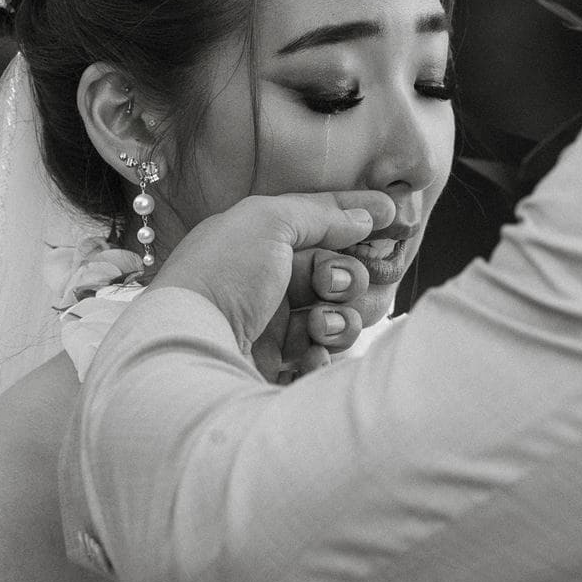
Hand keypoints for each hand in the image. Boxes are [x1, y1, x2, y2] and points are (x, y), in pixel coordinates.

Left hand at [151, 192, 396, 366]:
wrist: (188, 347)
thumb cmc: (221, 275)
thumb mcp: (267, 222)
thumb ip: (319, 214)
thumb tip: (365, 215)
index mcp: (259, 244)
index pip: (318, 224)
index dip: (355, 219)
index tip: (393, 215)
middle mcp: (267, 284)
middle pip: (334, 275)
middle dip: (345, 278)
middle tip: (331, 285)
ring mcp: (273, 328)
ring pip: (335, 318)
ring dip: (338, 319)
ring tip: (318, 327)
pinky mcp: (277, 368)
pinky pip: (321, 357)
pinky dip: (322, 355)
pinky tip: (308, 356)